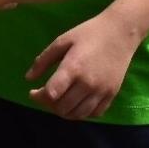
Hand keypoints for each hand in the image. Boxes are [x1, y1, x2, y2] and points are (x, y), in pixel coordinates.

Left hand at [25, 11, 141, 119]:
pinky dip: (81, 113)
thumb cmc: (88, 33)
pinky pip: (94, 114)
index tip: (33, 92)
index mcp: (73, 68)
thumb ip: (44, 60)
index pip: (51, 94)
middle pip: (62, 108)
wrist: (120, 32)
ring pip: (77, 115)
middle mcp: (88, 83)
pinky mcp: (111, 95)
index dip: (39, 96)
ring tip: (59, 100)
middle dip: (49, 105)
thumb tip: (28, 79)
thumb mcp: (62, 40)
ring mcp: (101, 91)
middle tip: (45, 96)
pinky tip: (75, 102)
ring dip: (64, 111)